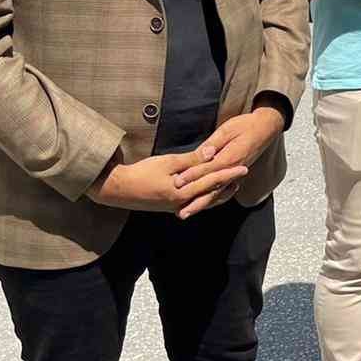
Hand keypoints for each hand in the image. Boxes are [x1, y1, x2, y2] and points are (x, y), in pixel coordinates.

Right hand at [88, 151, 247, 215]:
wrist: (117, 189)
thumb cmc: (141, 173)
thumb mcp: (167, 162)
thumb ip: (192, 159)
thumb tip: (213, 153)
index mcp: (182, 192)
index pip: (211, 181)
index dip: (229, 173)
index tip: (244, 167)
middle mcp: (181, 203)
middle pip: (211, 194)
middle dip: (228, 184)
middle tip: (243, 174)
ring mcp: (176, 207)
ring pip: (204, 201)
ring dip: (219, 192)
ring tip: (232, 184)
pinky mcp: (170, 206)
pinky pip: (194, 202)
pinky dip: (206, 197)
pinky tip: (210, 192)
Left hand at [170, 107, 285, 215]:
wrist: (266, 128)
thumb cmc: (246, 125)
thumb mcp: (227, 130)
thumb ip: (214, 143)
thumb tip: (204, 153)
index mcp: (230, 158)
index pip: (207, 170)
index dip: (191, 176)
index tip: (176, 183)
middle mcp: (233, 170)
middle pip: (212, 189)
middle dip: (196, 201)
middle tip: (181, 212)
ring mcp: (235, 174)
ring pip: (217, 193)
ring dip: (202, 205)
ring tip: (187, 213)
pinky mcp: (236, 175)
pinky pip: (223, 191)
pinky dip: (212, 200)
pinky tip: (203, 206)